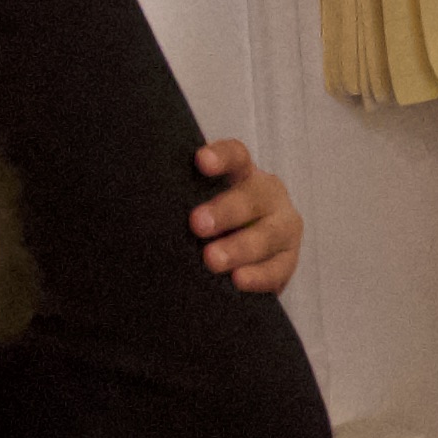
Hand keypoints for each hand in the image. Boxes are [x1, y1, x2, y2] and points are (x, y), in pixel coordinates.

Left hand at [189, 139, 302, 294]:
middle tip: (197, 224)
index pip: (235, 156)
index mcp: (243, 173)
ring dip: (239, 248)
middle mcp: (267, 194)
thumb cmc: (209, 223)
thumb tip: (148, 209)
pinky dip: (258, 275)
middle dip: (224, 211)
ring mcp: (283, 226)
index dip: (221, 157)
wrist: (240, 256)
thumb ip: (183, 199)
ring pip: (267, 235)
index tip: (201, 161)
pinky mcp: (289, 259)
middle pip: (251, 198)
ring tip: (212, 260)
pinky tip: (238, 280)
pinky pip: (278, 268)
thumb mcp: (198, 202)